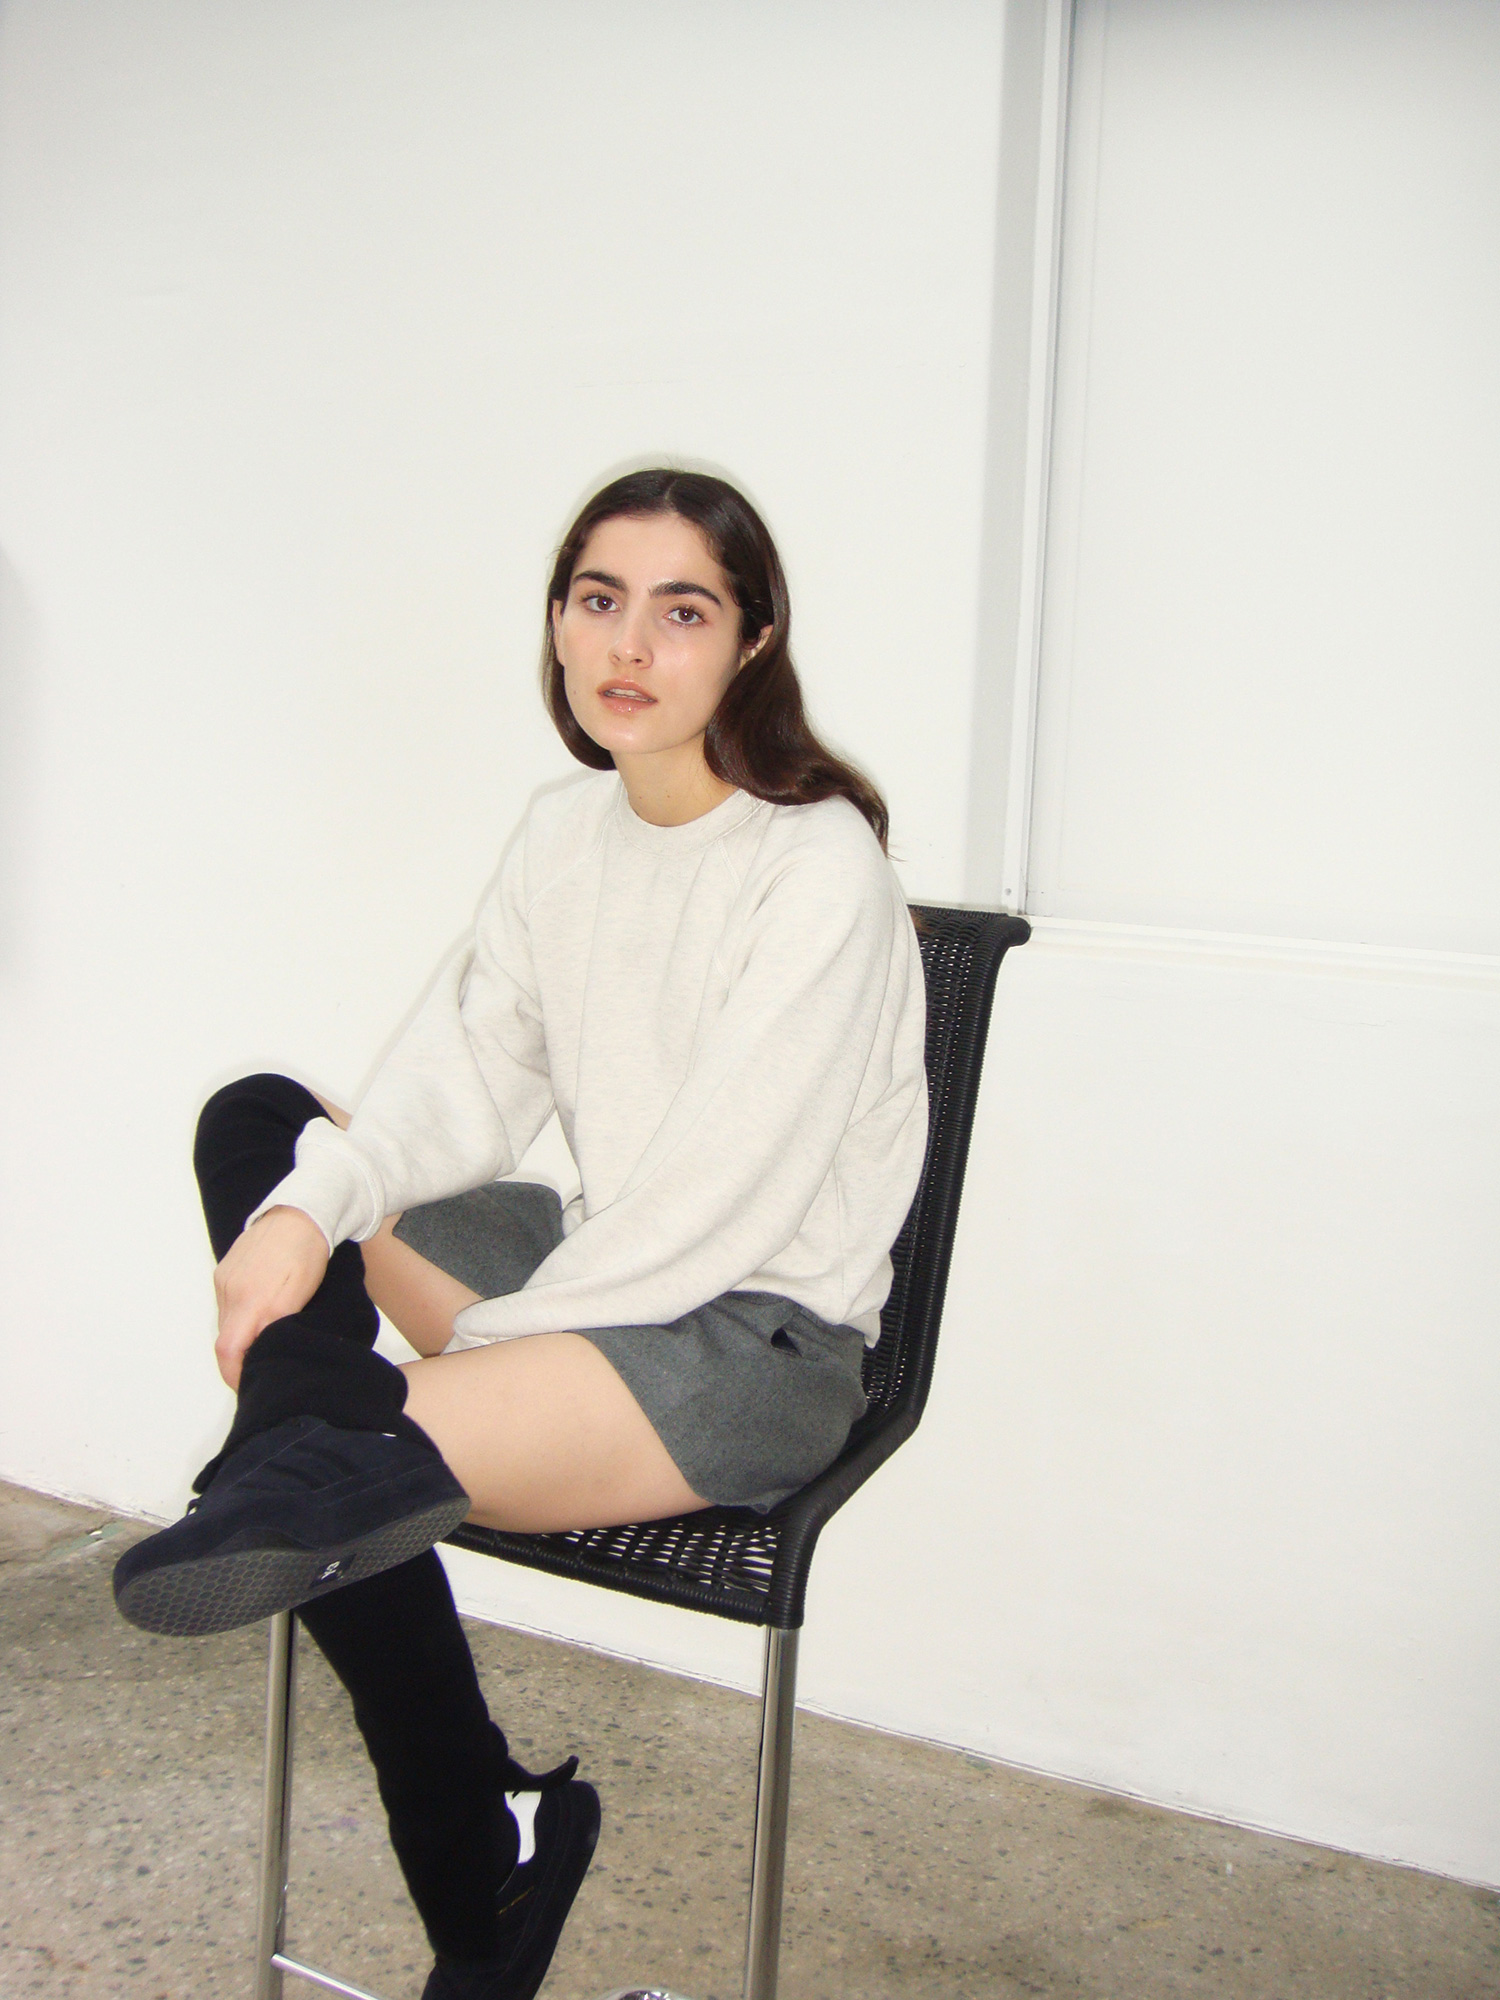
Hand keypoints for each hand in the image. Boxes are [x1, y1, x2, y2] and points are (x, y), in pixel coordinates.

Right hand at [213, 1206, 330, 1388]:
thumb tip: (261, 1353)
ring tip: (263, 1338)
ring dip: (241, 1335)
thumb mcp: (299, 1296)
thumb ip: (276, 1325)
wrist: (298, 1213)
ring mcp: (224, 1279)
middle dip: (239, 1357)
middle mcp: (229, 1290)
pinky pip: (227, 1303)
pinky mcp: (225, 1270)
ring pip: (226, 1321)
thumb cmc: (306, 1254)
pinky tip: (259, 1313)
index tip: (248, 1383)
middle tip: (261, 1364)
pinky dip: (240, 1316)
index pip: (227, 1350)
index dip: (233, 1374)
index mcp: (248, 1299)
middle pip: (225, 1338)